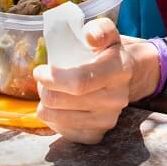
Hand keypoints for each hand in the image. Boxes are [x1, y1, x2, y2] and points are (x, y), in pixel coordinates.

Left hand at [34, 17, 150, 143]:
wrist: (127, 78)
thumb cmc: (108, 53)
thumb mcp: (107, 34)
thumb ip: (99, 30)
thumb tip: (90, 37)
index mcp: (119, 70)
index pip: (80, 81)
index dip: (53, 78)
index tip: (40, 71)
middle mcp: (117, 98)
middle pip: (62, 101)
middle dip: (43, 89)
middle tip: (43, 80)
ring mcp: (108, 120)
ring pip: (57, 117)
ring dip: (45, 104)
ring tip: (51, 92)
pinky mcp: (97, 135)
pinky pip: (62, 131)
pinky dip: (54, 119)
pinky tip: (60, 107)